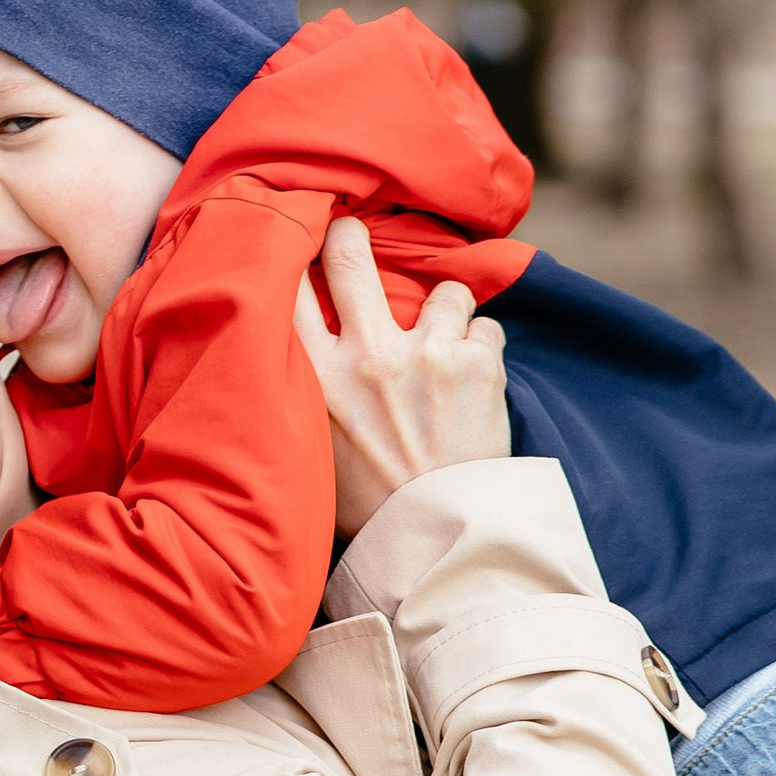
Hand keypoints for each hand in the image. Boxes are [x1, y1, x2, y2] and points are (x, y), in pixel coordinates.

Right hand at [292, 216, 510, 536]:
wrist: (440, 544)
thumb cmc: (372, 507)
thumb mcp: (311, 451)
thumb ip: (307, 396)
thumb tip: (298, 353)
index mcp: (317, 380)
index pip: (288, 290)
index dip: (295, 256)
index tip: (302, 244)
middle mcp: (367, 356)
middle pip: (348, 254)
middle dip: (351, 233)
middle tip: (354, 230)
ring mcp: (427, 354)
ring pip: (444, 290)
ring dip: (449, 314)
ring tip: (447, 348)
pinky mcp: (477, 364)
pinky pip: (486, 328)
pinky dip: (484, 350)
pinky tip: (476, 382)